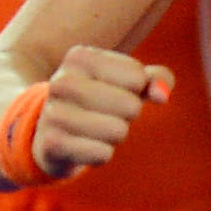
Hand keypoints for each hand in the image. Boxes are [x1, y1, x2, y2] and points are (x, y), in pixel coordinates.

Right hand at [35, 46, 173, 180]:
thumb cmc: (100, 99)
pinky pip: (102, 154)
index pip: (138, 78)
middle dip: (127, 114)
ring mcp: (52, 113)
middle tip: (104, 113)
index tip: (113, 90)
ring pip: (118, 131)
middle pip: (131, 105)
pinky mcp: (51, 145)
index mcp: (80, 57)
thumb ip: (157, 79)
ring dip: (115, 135)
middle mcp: (61, 81)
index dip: (137, 89)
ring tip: (94, 128)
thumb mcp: (130, 81)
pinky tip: (83, 146)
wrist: (49, 131)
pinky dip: (102, 154)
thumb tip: (162, 95)